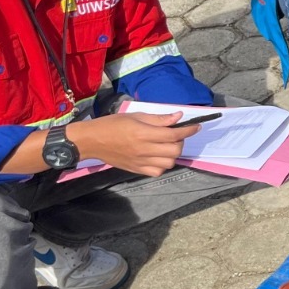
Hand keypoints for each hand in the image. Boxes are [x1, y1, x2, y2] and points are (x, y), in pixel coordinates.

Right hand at [69, 112, 201, 177]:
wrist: (91, 141)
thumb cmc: (112, 124)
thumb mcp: (135, 116)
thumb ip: (158, 119)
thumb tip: (178, 117)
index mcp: (143, 133)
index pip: (173, 135)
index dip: (188, 130)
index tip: (196, 127)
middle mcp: (144, 149)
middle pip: (174, 150)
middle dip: (180, 142)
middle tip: (175, 135)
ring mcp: (140, 162)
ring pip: (169, 163)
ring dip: (173, 154)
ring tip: (166, 146)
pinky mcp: (136, 170)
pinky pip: (157, 171)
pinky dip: (162, 165)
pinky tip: (158, 157)